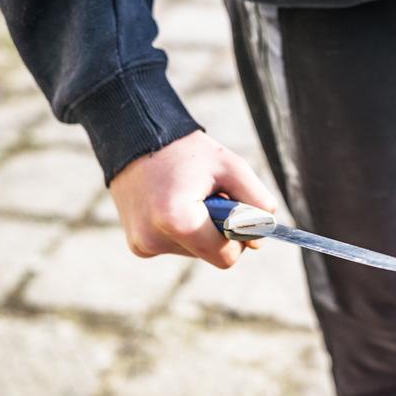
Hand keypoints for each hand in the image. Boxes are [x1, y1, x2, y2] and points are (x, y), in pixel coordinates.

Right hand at [109, 130, 276, 267]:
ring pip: (194, 251)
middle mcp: (154, 239)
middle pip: (210, 255)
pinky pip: (176, 246)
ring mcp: (142, 245)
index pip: (226, 257)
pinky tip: (173, 204)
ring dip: (200, 229)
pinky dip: (183, 230)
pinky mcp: (137, 245)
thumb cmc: (188, 152)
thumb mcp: (233, 168)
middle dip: (218, 232)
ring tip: (188, 196)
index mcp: (178, 221)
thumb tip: (259, 241)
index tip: (233, 211)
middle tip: (209, 197)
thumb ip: (257, 203)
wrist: (137, 139)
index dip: (238, 237)